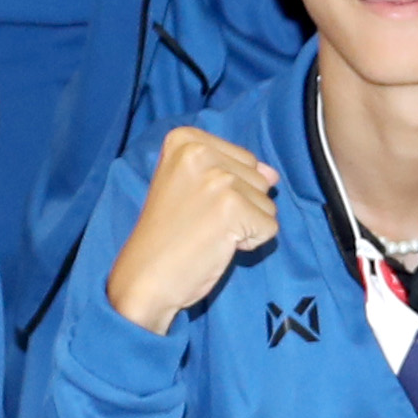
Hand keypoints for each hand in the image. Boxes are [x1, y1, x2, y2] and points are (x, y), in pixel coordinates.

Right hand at [108, 127, 282, 332]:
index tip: (195, 203)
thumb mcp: (193, 188)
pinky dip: (250, 243)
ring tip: (209, 232)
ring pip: (267, 202)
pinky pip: (269, 227)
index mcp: (185, 140)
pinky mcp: (232, 208)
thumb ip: (234, 172)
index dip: (230, 190)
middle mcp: (200, 151)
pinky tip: (218, 245)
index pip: (246, 160)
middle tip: (201, 221)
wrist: (145, 276)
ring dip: (245, 224)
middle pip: (259, 178)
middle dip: (240, 205)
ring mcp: (217, 179)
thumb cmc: (167, 235)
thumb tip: (273, 174)